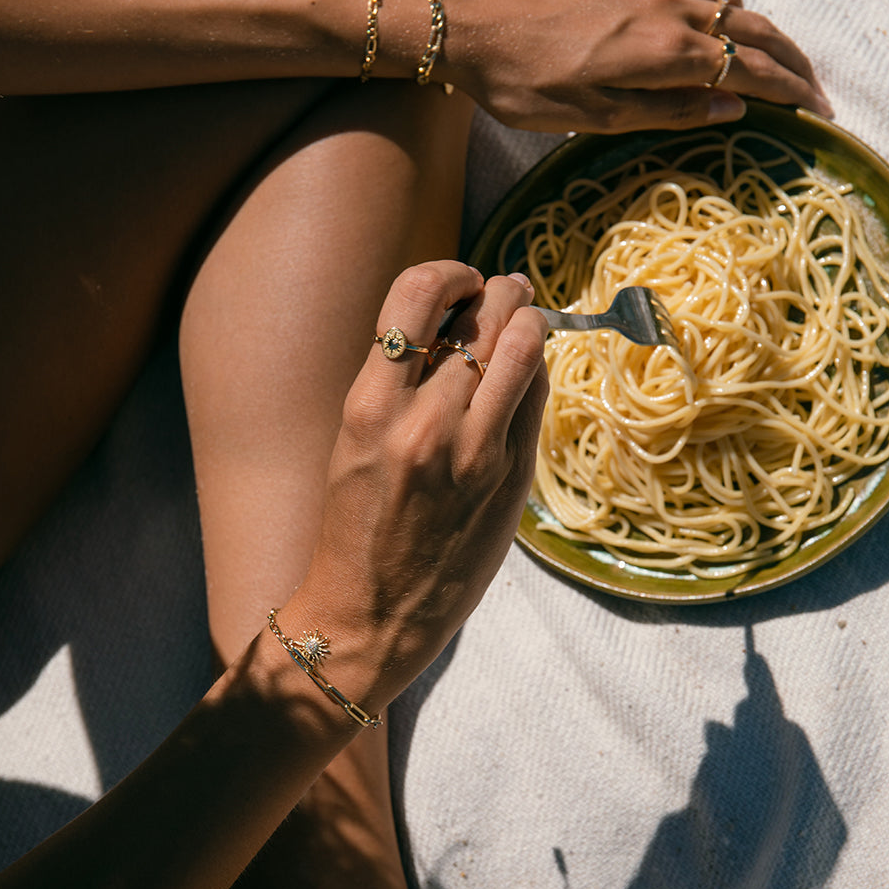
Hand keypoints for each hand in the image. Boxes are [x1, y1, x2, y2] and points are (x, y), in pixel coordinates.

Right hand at [293, 262, 547, 706]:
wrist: (371, 615)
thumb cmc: (354, 529)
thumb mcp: (355, 443)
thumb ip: (400, 384)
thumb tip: (456, 324)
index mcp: (368, 407)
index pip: (415, 295)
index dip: (448, 272)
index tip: (460, 279)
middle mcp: (423, 423)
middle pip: (484, 317)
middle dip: (501, 291)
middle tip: (505, 290)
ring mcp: (474, 453)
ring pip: (522, 349)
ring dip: (529, 321)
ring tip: (527, 316)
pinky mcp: (510, 480)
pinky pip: (534, 399)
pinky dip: (534, 372)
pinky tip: (526, 371)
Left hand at [440, 0, 831, 131]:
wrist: (470, 23)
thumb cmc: (521, 82)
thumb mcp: (592, 117)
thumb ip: (666, 111)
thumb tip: (732, 107)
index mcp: (665, 52)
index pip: (750, 69)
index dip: (790, 92)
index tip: (820, 115)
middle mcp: (670, 13)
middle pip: (755, 33)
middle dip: (794, 64)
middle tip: (819, 96)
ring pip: (734, 9)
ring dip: (768, 37)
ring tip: (784, 68)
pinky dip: (734, 14)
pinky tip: (729, 32)